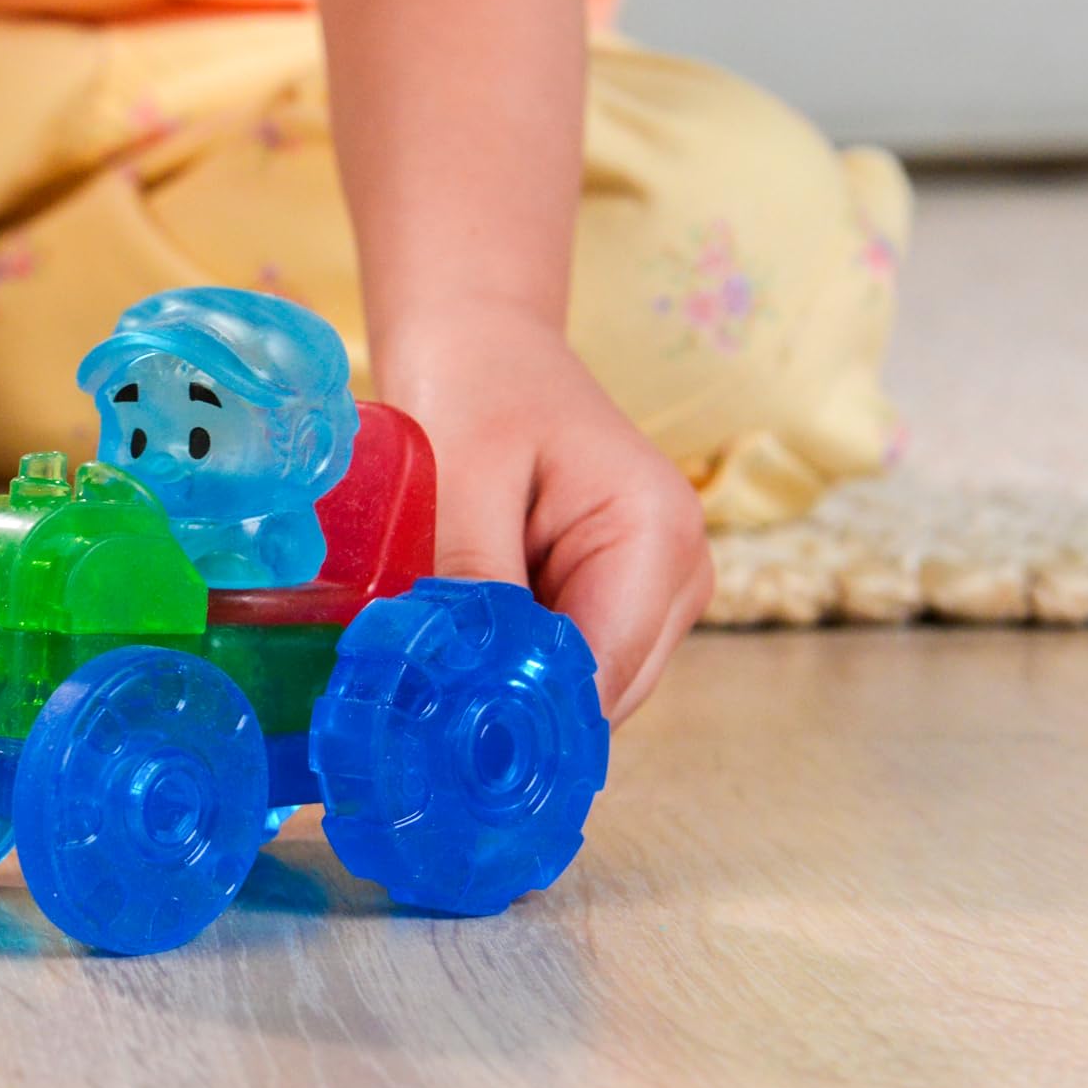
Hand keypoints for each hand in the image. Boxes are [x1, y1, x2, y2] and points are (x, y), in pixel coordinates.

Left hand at [377, 308, 711, 719]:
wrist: (483, 340)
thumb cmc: (476, 387)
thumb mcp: (462, 479)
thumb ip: (474, 584)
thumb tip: (469, 686)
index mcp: (657, 539)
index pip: (599, 676)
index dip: (522, 722)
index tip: (438, 746)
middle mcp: (676, 577)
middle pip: (596, 698)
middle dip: (510, 714)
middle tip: (411, 718)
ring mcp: (650, 594)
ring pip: (578, 692)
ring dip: (505, 692)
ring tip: (422, 676)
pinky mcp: (611, 598)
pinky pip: (559, 663)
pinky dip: (507, 666)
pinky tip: (451, 653)